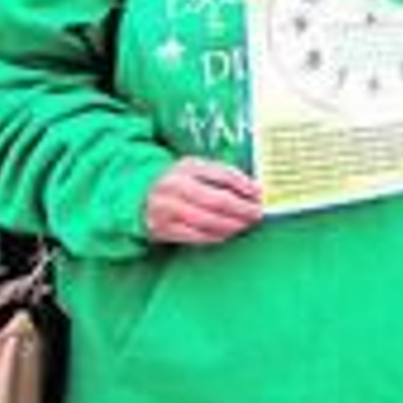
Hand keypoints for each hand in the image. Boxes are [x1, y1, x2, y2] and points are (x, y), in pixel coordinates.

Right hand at [143, 158, 263, 245]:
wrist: (141, 195)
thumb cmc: (179, 181)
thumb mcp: (197, 169)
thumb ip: (222, 176)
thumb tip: (254, 190)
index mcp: (187, 167)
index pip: (223, 174)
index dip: (245, 186)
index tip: (260, 194)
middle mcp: (175, 186)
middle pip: (218, 201)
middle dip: (243, 210)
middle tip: (257, 214)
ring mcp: (167, 209)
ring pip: (209, 221)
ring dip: (233, 225)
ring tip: (246, 224)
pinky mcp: (164, 229)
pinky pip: (197, 236)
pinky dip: (217, 236)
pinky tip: (228, 233)